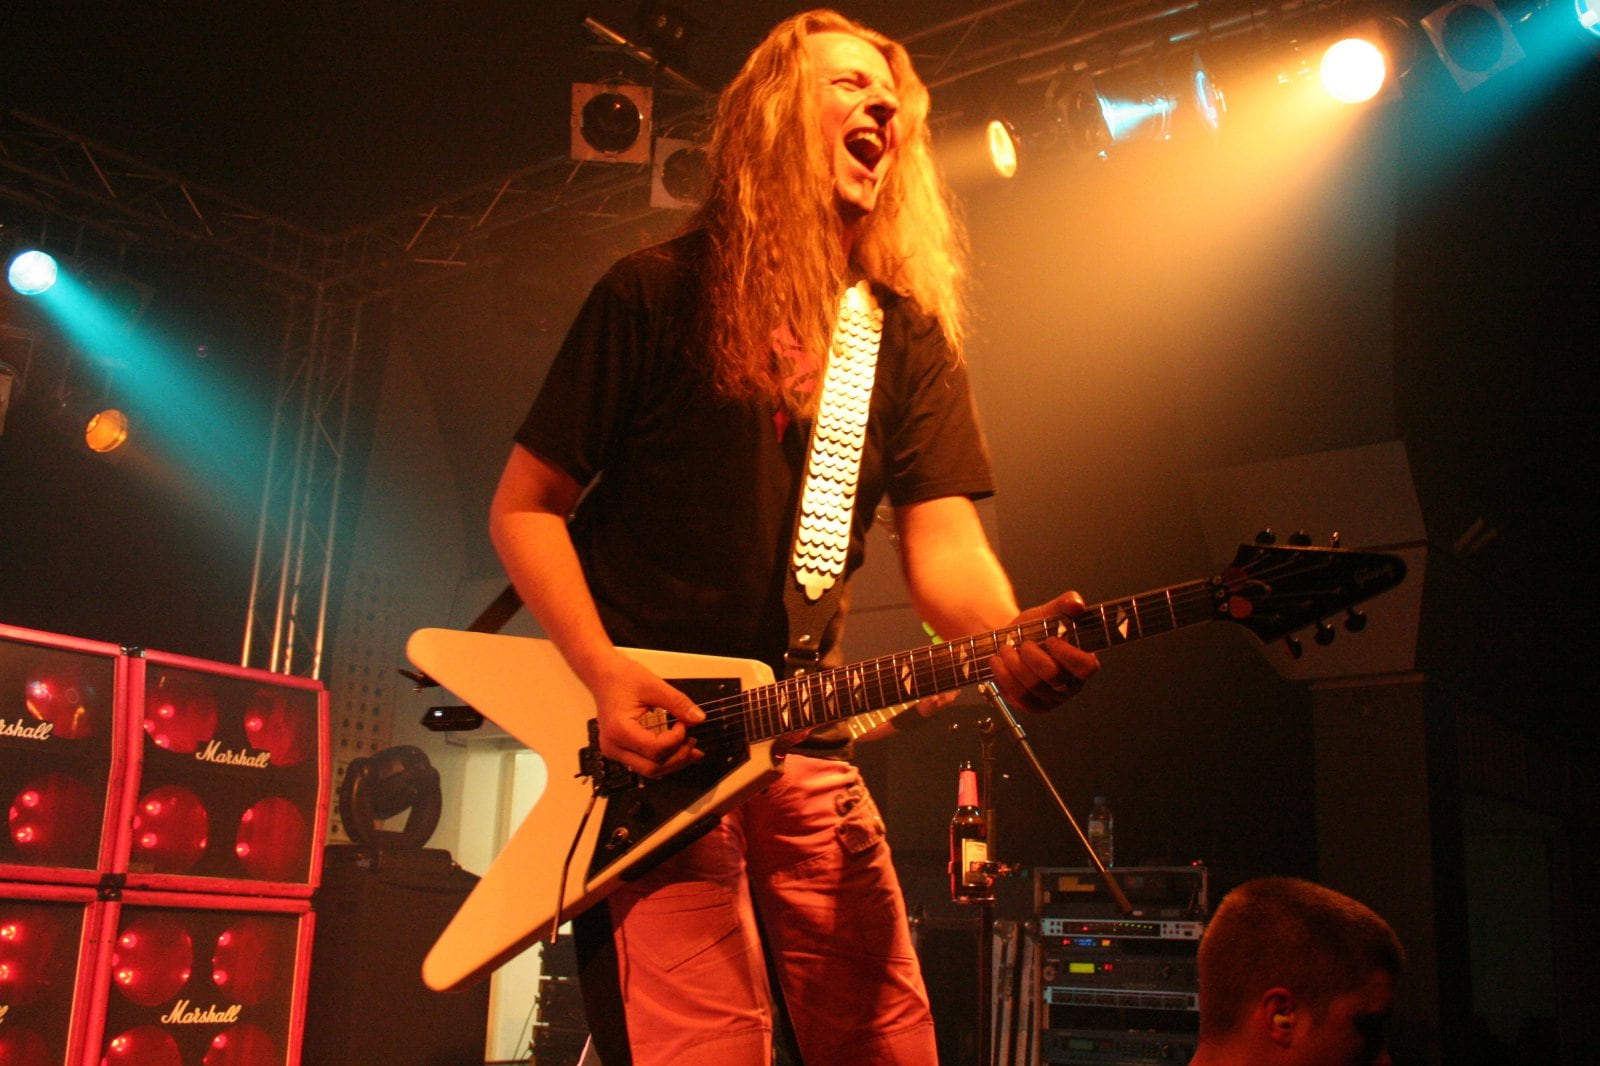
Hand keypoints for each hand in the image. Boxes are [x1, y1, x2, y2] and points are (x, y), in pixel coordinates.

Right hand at [588, 654, 705, 776]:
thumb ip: (678, 703)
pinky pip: (644, 763)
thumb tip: (697, 718)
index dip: (676, 739)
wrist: (603, 676)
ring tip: (689, 748)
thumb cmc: (621, 678)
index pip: (655, 749)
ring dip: (672, 762)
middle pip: (652, 768)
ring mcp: (615, 750)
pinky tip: (676, 750)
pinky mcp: (620, 750)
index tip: (684, 723)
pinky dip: (662, 759)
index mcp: (619, 730)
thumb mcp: (654, 686)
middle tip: (693, 743)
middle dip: (678, 758)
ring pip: (648, 770)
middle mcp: (613, 746)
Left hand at [989, 590, 1099, 712]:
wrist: (1012, 642)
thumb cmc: (1036, 628)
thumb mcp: (1048, 612)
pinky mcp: (1032, 705)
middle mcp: (1070, 685)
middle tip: (1024, 644)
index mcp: (1082, 663)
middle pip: (1053, 677)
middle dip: (1032, 656)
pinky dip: (1004, 677)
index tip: (1050, 639)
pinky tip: (998, 662)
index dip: (1067, 654)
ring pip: (1032, 688)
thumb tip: (1076, 604)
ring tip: (1005, 649)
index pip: (1086, 667)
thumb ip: (1065, 604)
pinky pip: (1018, 697)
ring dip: (1013, 665)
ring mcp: (1051, 699)